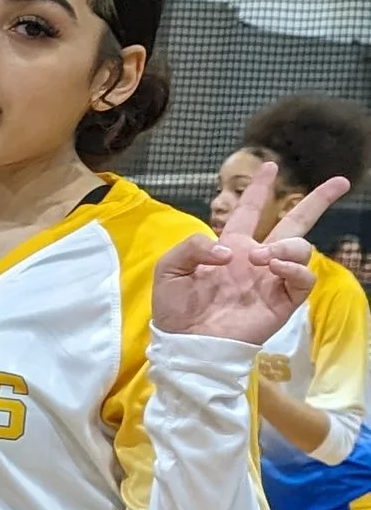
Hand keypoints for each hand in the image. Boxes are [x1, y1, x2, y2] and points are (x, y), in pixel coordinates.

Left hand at [152, 158, 346, 344]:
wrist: (186, 343)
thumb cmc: (175, 308)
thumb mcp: (169, 269)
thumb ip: (192, 246)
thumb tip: (230, 250)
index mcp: (231, 247)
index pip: (249, 211)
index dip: (258, 189)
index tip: (270, 166)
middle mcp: (257, 259)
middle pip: (294, 223)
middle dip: (316, 201)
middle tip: (339, 182)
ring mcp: (272, 279)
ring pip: (301, 248)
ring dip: (286, 245)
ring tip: (262, 257)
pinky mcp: (283, 301)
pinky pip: (303, 277)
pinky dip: (293, 267)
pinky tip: (273, 266)